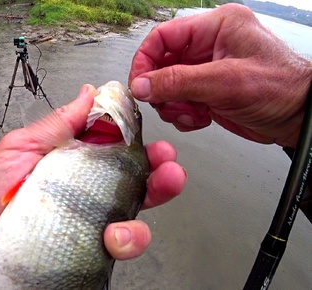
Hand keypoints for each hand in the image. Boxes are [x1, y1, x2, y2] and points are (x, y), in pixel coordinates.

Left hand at [0, 84, 185, 270]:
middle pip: (135, 185)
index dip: (141, 146)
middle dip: (161, 176)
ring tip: (145, 204)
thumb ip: (60, 122)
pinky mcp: (84, 249)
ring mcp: (87, 223)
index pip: (118, 152)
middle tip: (169, 169)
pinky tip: (115, 235)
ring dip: (150, 209)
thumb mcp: (22, 144)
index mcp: (76, 163)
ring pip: (133, 219)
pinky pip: (116, 248)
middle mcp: (87, 193)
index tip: (156, 141)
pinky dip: (126, 242)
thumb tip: (91, 93)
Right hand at [128, 4, 311, 147]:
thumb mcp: (226, 82)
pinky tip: (201, 118)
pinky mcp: (208, 91)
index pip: (164, 36)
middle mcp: (209, 46)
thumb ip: (179, 82)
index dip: (146, 60)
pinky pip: (179, 101)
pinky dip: (183, 115)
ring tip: (191, 113)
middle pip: (162, 64)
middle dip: (162, 89)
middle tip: (167, 104)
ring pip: (168, 86)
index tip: (139, 84)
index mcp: (217, 27)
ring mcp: (207, 70)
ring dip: (173, 105)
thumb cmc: (281, 88)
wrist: (300, 118)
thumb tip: (142, 85)